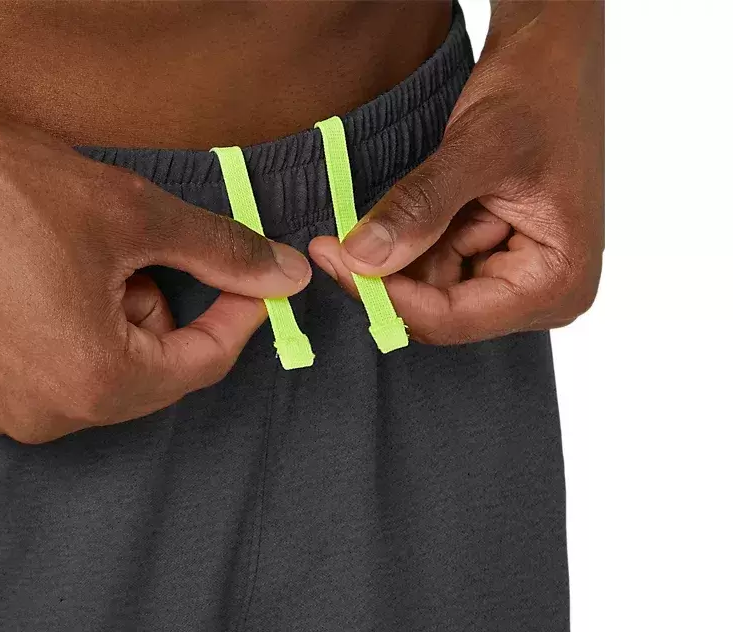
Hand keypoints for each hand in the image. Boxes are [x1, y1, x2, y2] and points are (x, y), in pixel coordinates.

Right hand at [0, 74, 310, 442]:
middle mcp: (42, 416)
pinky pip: (39, 375)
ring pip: (92, 374)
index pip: (202, 365)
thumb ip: (220, 253)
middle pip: (145, 374)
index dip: (236, 316)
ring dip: (106, 324)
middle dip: (157, 313)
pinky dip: (55, 334)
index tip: (250, 281)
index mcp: (94, 382)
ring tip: (68, 260)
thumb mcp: (132, 213)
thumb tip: (284, 276)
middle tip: (131, 252)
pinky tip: (27, 280)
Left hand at [309, 1, 602, 343]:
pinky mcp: (495, 259)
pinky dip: (408, 243)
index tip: (333, 260)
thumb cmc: (537, 91)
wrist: (552, 54)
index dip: (387, 298)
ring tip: (383, 209)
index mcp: (558, 282)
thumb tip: (361, 260)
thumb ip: (420, 208)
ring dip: (396, 256)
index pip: (453, 319)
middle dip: (387, 277)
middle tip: (332, 242)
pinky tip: (399, 212)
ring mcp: (520, 279)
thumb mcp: (475, 149)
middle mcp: (545, 294)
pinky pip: (435, 268)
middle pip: (439, 312)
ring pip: (430, 292)